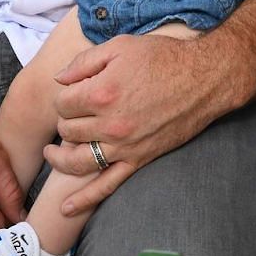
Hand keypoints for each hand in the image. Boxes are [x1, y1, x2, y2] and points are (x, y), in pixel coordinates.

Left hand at [42, 33, 221, 215]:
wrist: (203, 78)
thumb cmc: (163, 57)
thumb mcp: (120, 46)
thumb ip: (84, 62)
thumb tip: (59, 79)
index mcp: (101, 92)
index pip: (62, 103)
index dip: (64, 96)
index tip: (74, 91)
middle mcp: (109, 123)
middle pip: (68, 130)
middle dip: (66, 120)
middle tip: (75, 111)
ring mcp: (124, 145)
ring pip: (76, 160)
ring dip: (60, 157)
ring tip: (52, 152)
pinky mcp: (138, 159)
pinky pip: (106, 185)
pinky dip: (84, 200)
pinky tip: (66, 208)